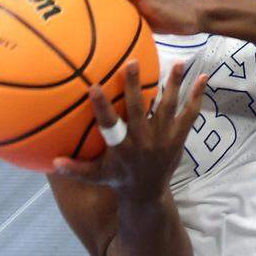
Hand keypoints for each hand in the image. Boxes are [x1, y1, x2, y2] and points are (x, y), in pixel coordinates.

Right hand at [53, 62, 208, 201]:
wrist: (148, 193)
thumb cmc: (118, 180)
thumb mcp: (96, 176)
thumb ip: (76, 169)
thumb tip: (52, 163)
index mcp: (122, 148)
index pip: (109, 124)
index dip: (101, 106)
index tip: (94, 87)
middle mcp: (144, 140)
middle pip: (140, 109)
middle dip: (135, 86)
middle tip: (132, 62)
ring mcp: (164, 138)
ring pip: (169, 107)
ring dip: (174, 84)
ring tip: (178, 62)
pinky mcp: (179, 137)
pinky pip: (190, 114)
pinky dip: (197, 96)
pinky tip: (203, 78)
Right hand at [59, 0, 203, 35]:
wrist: (195, 19)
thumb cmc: (176, 10)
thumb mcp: (152, 0)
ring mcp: (128, 2)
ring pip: (100, 2)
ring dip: (82, 5)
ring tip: (60, 14)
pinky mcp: (134, 14)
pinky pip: (110, 15)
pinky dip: (97, 20)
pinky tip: (86, 33)